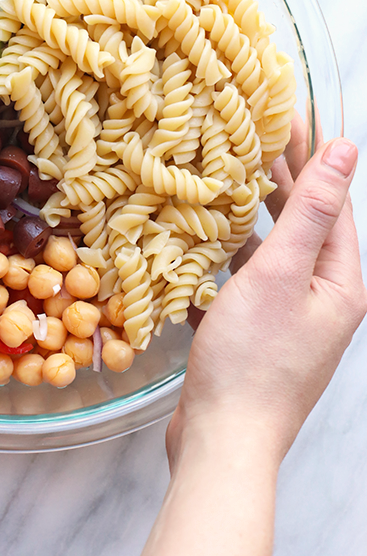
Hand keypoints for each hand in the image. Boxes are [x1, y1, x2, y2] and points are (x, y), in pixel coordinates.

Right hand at [166, 136, 365, 467]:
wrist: (223, 440)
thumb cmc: (251, 359)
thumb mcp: (281, 274)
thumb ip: (310, 211)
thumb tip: (346, 151)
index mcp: (339, 284)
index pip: (331, 204)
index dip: (313, 156)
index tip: (290, 115)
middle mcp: (322, 301)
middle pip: (305, 226)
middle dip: (284, 180)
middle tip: (258, 134)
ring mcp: (290, 321)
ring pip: (275, 252)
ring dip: (255, 216)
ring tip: (231, 178)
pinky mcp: (259, 336)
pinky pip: (251, 281)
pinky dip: (233, 255)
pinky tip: (209, 240)